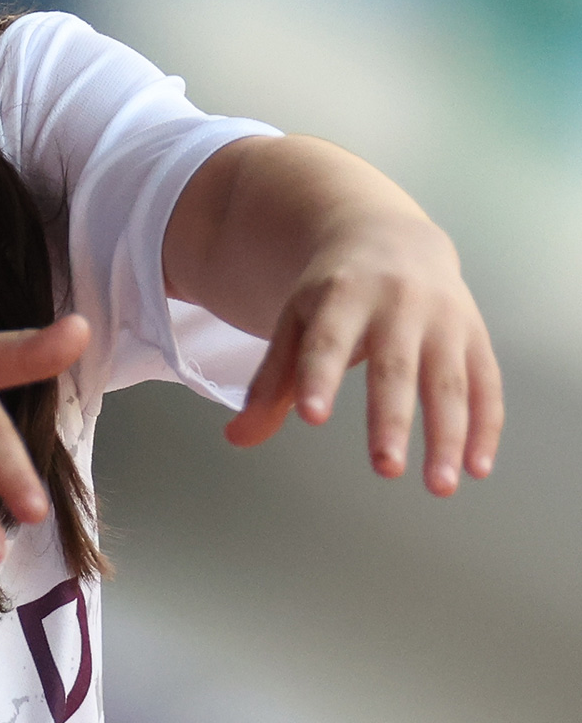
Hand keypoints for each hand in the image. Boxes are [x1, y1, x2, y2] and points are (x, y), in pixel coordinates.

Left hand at [224, 214, 502, 495]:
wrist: (391, 236)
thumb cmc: (332, 292)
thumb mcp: (295, 321)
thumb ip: (271, 381)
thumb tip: (236, 438)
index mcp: (340, 295)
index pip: (326, 340)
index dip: (318, 376)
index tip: (311, 415)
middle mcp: (396, 302)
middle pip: (393, 366)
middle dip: (390, 418)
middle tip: (384, 468)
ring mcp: (442, 317)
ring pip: (448, 380)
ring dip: (447, 435)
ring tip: (438, 486)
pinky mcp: (475, 334)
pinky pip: (486, 383)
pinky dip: (485, 427)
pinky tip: (476, 468)